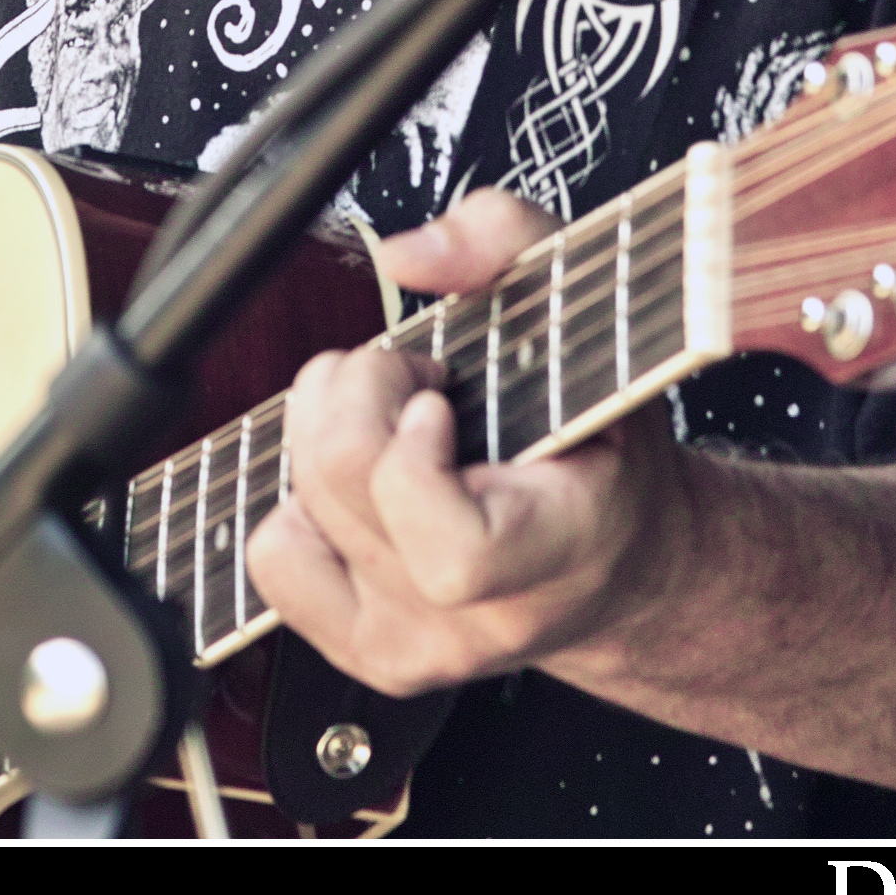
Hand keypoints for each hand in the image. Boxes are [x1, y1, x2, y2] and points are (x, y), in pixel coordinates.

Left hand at [244, 190, 696, 700]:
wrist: (618, 560)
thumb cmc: (604, 436)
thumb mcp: (590, 309)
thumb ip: (508, 244)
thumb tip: (406, 255)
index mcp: (556, 548)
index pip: (449, 549)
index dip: (413, 458)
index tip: (437, 397)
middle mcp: (481, 617)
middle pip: (340, 485)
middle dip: (363, 385)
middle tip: (420, 375)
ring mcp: (417, 644)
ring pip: (299, 510)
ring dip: (330, 429)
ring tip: (396, 419)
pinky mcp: (365, 651)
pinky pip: (277, 557)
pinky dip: (300, 498)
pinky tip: (363, 480)